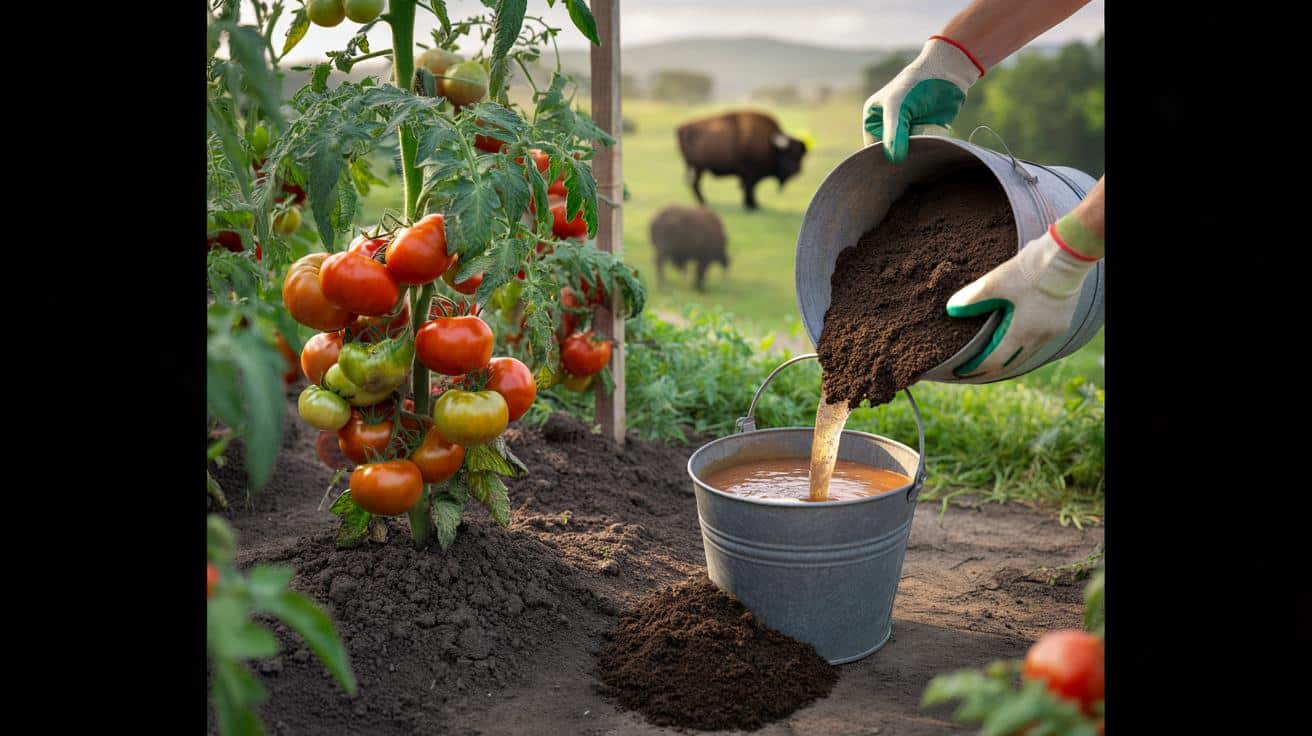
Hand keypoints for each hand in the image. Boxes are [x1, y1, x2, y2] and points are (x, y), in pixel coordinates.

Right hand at [862, 36, 983, 162]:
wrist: (946, 73)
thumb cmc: (915, 85)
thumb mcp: (898, 109)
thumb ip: (894, 134)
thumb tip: (895, 160)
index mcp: (874, 118)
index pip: (872, 148)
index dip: (880, 159)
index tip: (892, 167)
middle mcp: (889, 126)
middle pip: (890, 153)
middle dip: (898, 158)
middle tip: (906, 165)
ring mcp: (908, 130)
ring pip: (907, 153)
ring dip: (913, 156)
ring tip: (918, 156)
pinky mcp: (925, 133)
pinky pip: (921, 149)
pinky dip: (924, 152)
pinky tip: (928, 153)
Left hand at [946, 225, 1099, 377]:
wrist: (1066, 256)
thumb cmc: (1030, 270)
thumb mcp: (995, 282)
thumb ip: (972, 298)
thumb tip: (951, 309)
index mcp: (1021, 333)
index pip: (994, 362)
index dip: (975, 369)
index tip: (960, 372)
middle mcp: (1039, 338)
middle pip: (1010, 364)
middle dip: (989, 372)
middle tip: (971, 374)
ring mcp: (1052, 331)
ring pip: (1026, 355)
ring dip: (1006, 361)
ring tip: (989, 362)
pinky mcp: (1060, 321)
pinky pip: (1037, 343)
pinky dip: (1021, 348)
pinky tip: (1013, 342)